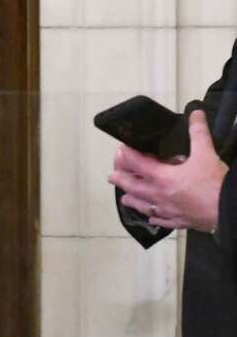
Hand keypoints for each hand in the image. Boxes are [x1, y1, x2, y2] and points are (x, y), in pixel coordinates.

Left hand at [108, 110, 228, 231]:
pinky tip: (151, 218)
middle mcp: (160, 195)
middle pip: (134, 187)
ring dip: (133, 201)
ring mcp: (168, 211)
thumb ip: (198, 132)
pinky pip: (162, 221)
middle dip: (121, 180)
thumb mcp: (206, 154)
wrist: (230, 212)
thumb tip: (195, 114)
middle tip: (111, 176)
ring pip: (144, 206)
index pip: (137, 164)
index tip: (120, 150)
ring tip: (124, 198)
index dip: (127, 155)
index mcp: (163, 177)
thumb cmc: (215, 184)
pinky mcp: (179, 222)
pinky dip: (154, 218)